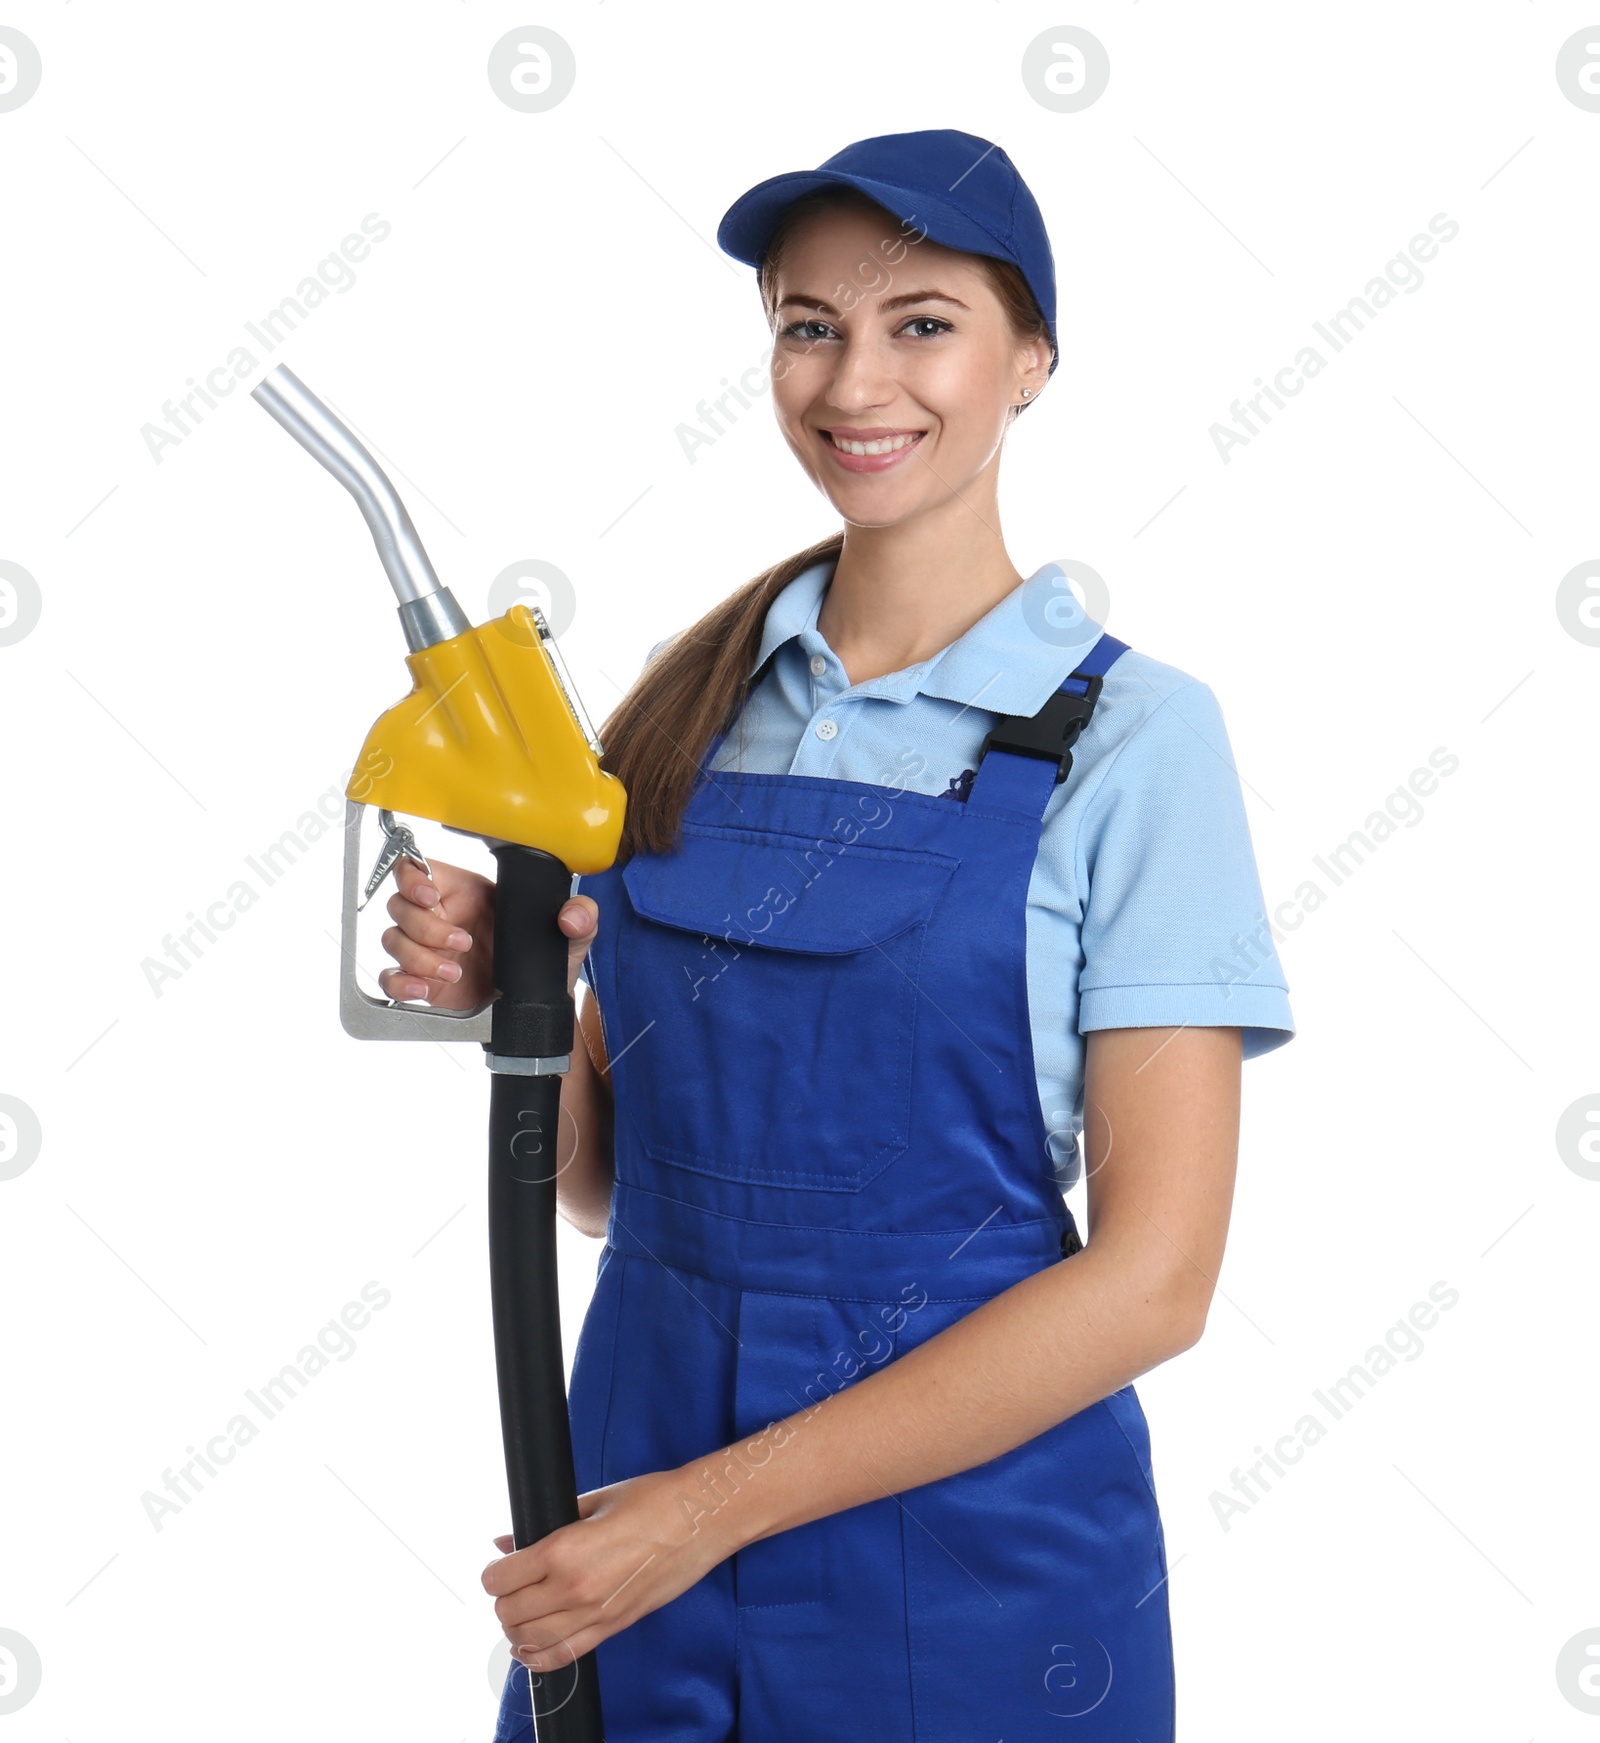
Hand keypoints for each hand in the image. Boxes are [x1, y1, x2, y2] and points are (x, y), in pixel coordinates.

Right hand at [378, 857, 599, 1006]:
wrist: (537, 1008)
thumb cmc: (545, 963)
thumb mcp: (570, 938)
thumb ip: (581, 918)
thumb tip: (573, 915)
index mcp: (467, 893)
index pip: (417, 869)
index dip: (412, 878)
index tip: (430, 896)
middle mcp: (442, 916)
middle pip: (401, 906)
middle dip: (426, 926)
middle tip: (462, 943)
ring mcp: (427, 949)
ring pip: (393, 940)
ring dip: (418, 956)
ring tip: (455, 971)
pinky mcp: (421, 980)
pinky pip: (390, 977)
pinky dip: (400, 983)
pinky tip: (424, 989)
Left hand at [484, 1468, 734, 1671]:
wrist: (701, 1519)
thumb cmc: (653, 1500)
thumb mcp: (594, 1500)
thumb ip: (547, 1522)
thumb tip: (507, 1539)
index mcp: (564, 1549)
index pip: (501, 1578)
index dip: (495, 1572)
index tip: (501, 1564)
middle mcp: (573, 1588)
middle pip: (509, 1613)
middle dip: (503, 1598)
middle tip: (512, 1583)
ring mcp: (594, 1614)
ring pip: (529, 1640)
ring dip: (518, 1627)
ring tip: (523, 1609)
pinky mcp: (613, 1628)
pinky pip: (562, 1657)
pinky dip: (539, 1656)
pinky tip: (532, 1645)